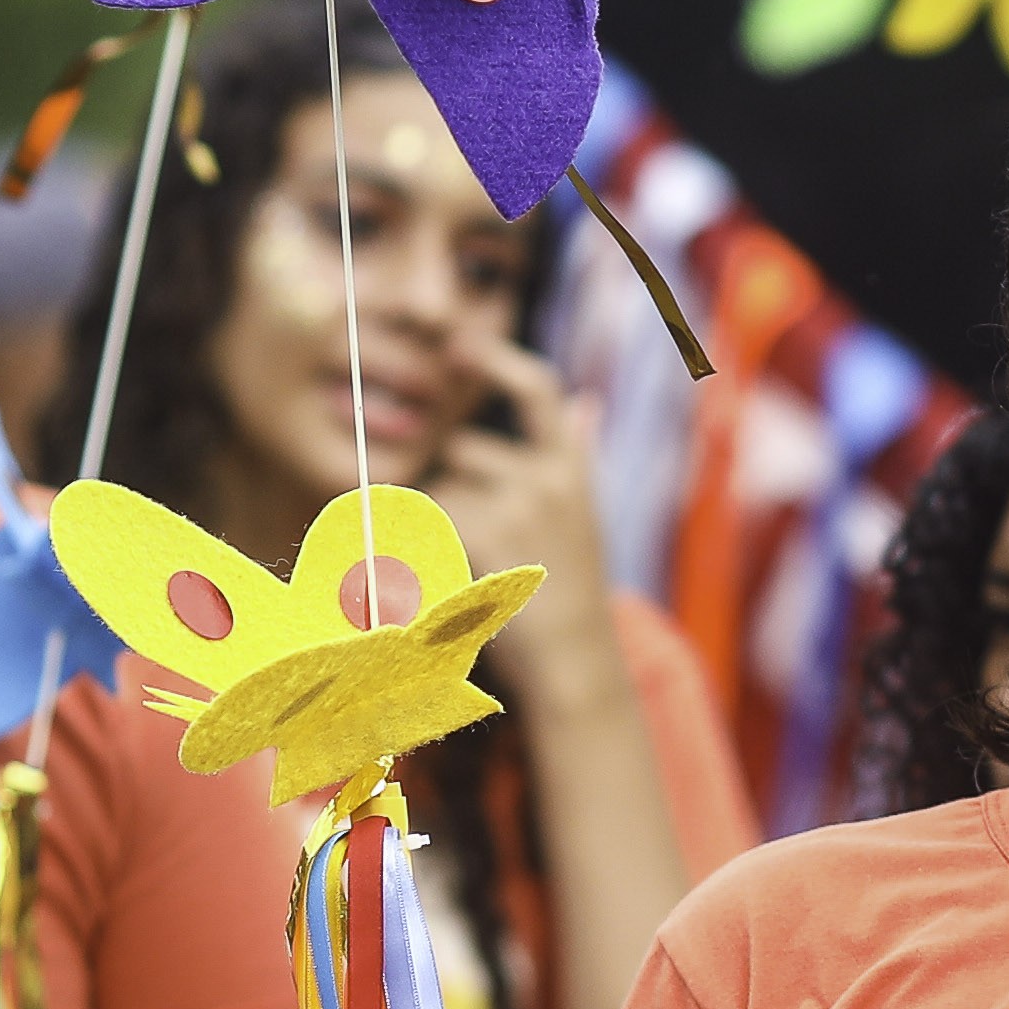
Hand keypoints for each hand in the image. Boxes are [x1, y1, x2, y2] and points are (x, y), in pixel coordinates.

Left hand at [433, 338, 626, 689]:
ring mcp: (517, 507)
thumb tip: (587, 400)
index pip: (538, 389)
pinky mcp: (484, 539)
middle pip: (461, 450)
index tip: (461, 344)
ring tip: (469, 572)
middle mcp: (548, 479)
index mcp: (573, 469)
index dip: (497, 359)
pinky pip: (426, 523)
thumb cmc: (573, 594)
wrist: (576, 664)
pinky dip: (421, 549)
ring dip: (434, 525)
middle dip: (448, 484)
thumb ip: (576, 456)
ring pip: (437, 490)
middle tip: (472, 542)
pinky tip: (447, 581)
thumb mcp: (584, 517)